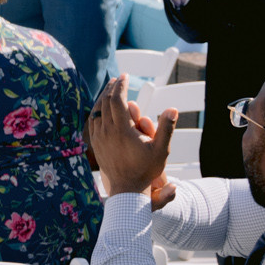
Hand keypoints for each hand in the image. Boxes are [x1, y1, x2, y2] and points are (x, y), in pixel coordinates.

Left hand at [87, 75, 177, 195]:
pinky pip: (93, 121)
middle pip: (104, 102)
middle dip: (111, 87)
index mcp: (121, 130)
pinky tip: (103, 107)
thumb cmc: (146, 169)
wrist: (127, 188)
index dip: (120, 85)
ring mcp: (98, 137)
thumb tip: (172, 109)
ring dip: (103, 97)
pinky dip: (98, 109)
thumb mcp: (161, 149)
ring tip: (110, 89)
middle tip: (118, 79)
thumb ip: (167, 128)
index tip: (125, 76)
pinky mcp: (95, 143)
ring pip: (96, 110)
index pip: (116, 99)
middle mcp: (106, 131)